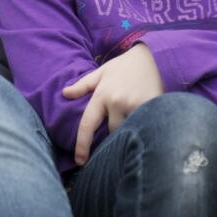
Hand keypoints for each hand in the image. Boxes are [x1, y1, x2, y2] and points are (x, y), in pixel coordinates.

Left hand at [61, 43, 163, 164]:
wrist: (152, 55)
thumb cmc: (123, 66)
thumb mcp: (101, 72)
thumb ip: (83, 85)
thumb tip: (64, 94)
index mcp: (102, 95)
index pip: (87, 125)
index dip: (82, 145)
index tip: (80, 161)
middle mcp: (116, 101)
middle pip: (112, 131)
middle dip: (115, 132)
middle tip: (122, 123)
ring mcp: (134, 104)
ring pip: (128, 130)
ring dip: (130, 130)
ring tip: (136, 123)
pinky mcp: (152, 105)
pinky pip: (144, 125)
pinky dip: (144, 126)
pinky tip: (149, 124)